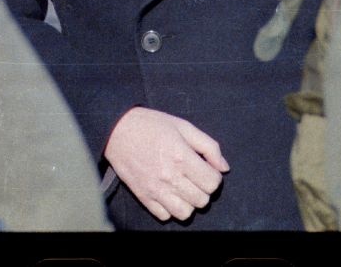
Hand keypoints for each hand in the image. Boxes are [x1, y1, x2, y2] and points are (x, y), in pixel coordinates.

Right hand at [103, 106, 228, 221]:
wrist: (116, 129)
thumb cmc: (151, 125)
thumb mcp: (183, 126)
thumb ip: (208, 146)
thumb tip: (224, 168)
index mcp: (181, 157)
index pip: (212, 183)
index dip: (214, 176)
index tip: (206, 169)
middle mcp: (170, 177)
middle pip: (202, 200)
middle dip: (203, 189)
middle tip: (194, 177)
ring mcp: (155, 190)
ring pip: (185, 213)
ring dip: (188, 202)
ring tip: (183, 188)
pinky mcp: (143, 197)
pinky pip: (164, 216)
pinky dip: (169, 208)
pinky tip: (168, 193)